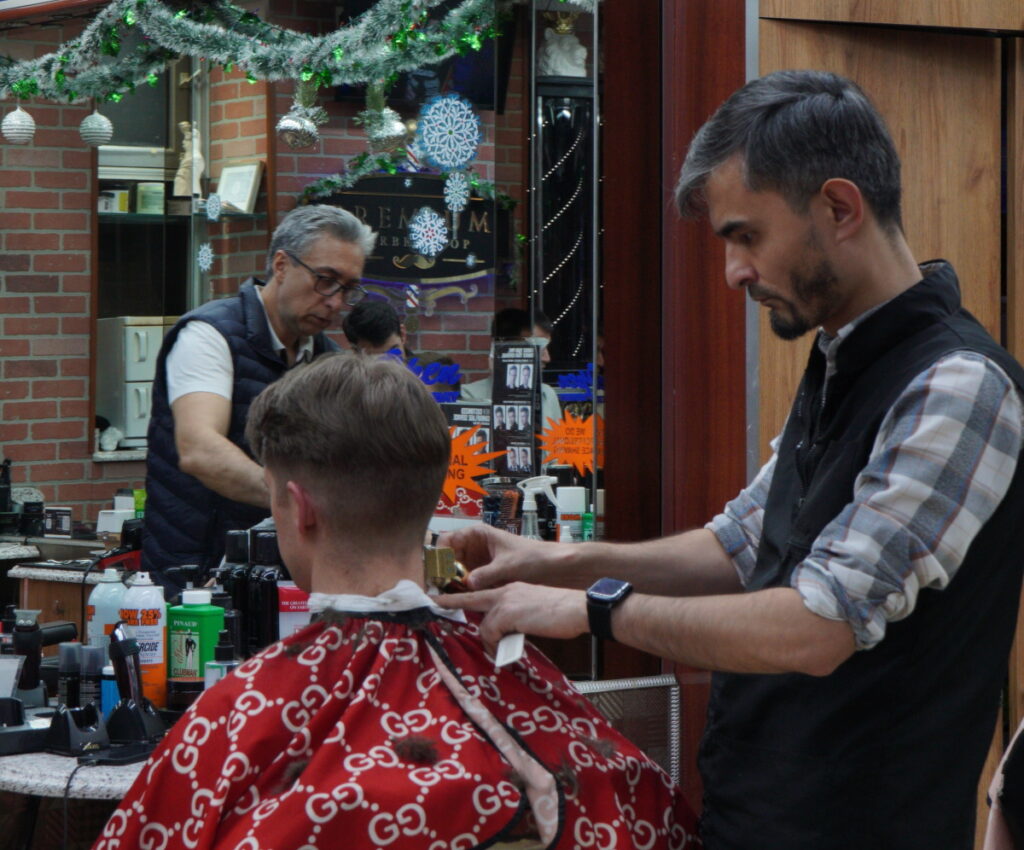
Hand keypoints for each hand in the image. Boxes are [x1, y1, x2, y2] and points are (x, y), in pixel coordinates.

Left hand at [436, 582, 587, 654]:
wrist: (576, 607)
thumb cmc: (562, 612)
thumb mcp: (533, 612)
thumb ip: (515, 618)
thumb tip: (504, 635)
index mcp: (512, 589)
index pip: (482, 592)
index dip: (464, 597)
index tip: (447, 599)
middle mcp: (505, 591)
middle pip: (470, 598)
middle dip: (450, 602)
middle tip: (434, 603)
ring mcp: (505, 601)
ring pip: (484, 625)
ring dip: (489, 641)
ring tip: (500, 650)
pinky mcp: (507, 613)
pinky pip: (491, 633)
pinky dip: (495, 644)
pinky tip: (507, 647)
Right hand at [437, 524, 571, 589]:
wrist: (554, 568)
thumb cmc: (533, 558)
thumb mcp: (508, 565)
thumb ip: (487, 574)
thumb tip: (467, 584)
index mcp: (477, 534)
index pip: (446, 540)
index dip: (438, 556)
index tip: (435, 574)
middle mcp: (473, 546)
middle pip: (447, 558)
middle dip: (441, 574)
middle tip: (436, 592)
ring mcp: (477, 561)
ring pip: (454, 572)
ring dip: (449, 584)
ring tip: (444, 600)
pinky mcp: (483, 576)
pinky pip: (465, 583)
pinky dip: (461, 591)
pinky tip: (459, 601)